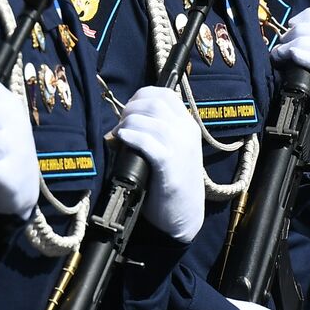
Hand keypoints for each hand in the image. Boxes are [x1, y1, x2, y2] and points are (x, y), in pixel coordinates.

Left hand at [113, 86, 203, 242]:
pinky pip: (147, 140)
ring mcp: (180, 146)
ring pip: (149, 118)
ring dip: (128, 124)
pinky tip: (122, 141)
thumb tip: (125, 121)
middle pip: (154, 102)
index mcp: (188, 124)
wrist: (184, 215)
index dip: (141, 96)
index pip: (164, 94)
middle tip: (121, 126)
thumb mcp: (172, 150)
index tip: (129, 110)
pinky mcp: (169, 164)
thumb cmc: (172, 183)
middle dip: (131, 109)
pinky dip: (131, 136)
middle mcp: (186, 131)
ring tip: (120, 136)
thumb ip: (157, 132)